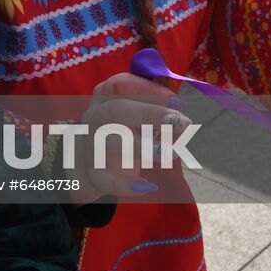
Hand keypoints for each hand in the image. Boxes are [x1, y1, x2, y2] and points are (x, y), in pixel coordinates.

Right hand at [73, 72, 188, 203]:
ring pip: (110, 142)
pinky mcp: (92, 172)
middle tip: (180, 122)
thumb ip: (154, 112)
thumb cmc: (120, 132)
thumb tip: (180, 113)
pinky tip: (147, 186)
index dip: (148, 90)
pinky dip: (125, 184)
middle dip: (150, 114)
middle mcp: (94, 117)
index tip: (177, 102)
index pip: (120, 84)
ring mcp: (90, 144)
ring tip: (171, 154)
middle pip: (116, 110)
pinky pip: (105, 178)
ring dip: (142, 147)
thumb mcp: (133, 117)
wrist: (89, 163)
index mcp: (104, 98)